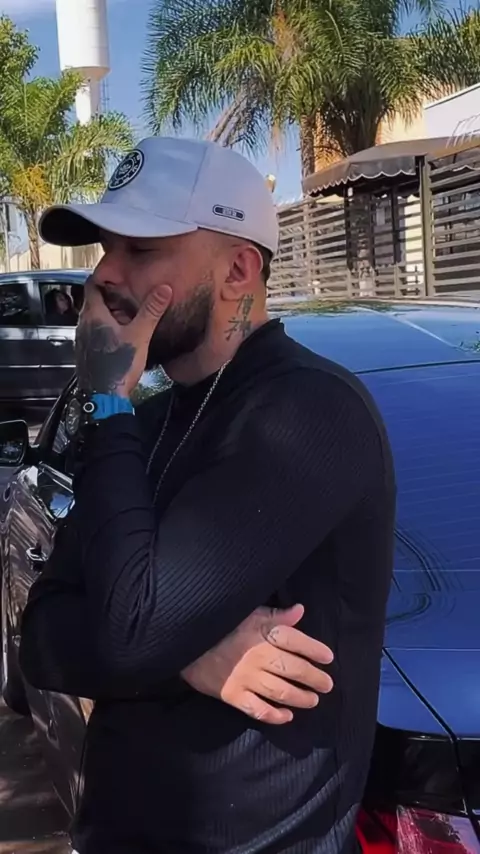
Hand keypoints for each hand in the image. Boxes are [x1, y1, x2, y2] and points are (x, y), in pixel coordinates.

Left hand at [75, 277, 172, 395]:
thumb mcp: (139, 335)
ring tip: (126, 315)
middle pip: (93, 302)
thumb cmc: (118, 364)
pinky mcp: (86, 353)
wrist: (103, 398)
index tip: (118, 275)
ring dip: (107, 315)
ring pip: (93, 319)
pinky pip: (94, 334)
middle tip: (127, 294)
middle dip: (109, 297)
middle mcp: (83, 325)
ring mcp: (82, 340)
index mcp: (93, 315)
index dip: (103, 277)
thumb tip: (164, 288)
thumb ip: (151, 311)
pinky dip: (104, 330)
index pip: (92, 286)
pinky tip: (119, 337)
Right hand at [181, 604, 333, 724]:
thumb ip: (276, 615)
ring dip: (300, 698)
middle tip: (327, 684)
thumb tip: (300, 610)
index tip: (328, 657)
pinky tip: (287, 716)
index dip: (314, 649)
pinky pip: (258, 710)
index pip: (295, 641)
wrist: (186, 642)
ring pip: (280, 692)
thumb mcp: (248, 613)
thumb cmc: (221, 625)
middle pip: (293, 669)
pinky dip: (275, 715)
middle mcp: (257, 656)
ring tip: (313, 700)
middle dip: (314, 677)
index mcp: (262, 632)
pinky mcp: (232, 695)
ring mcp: (245, 678)